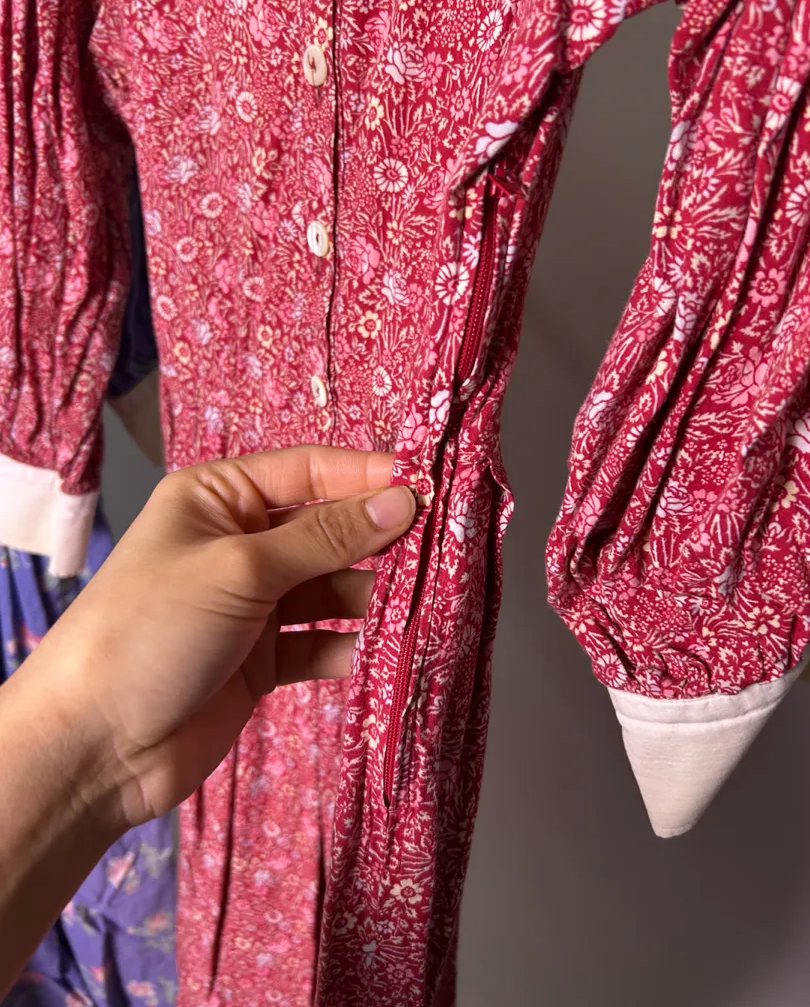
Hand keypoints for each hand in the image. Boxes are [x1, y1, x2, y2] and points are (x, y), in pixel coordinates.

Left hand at [28, 445, 415, 829]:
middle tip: (438, 546)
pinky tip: (379, 651)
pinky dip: (349, 645)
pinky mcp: (263, 659)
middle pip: (325, 528)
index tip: (428, 486)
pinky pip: (321, 641)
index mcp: (218, 498)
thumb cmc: (150, 631)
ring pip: (330, 586)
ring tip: (420, 601)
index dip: (366, 476)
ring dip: (370, 594)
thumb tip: (402, 501)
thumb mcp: (241, 569)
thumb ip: (325, 537)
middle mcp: (239, 544)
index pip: (307, 471)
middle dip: (376, 538)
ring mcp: (253, 604)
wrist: (94, 748)